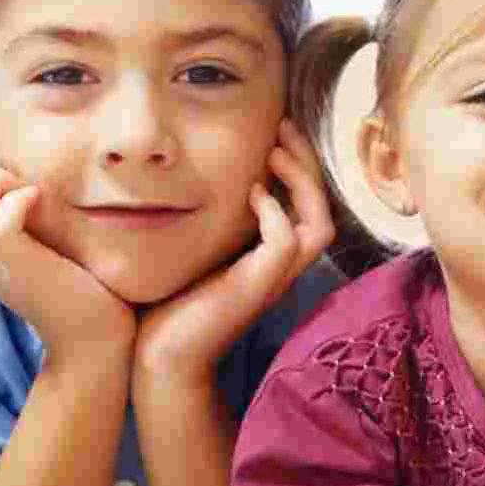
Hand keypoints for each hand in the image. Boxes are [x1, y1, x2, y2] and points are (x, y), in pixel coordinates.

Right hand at [0, 152, 134, 365]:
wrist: (93, 337)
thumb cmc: (77, 283)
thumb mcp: (40, 236)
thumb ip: (21, 207)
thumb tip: (24, 166)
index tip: (10, 171)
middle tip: (17, 179)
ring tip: (27, 192)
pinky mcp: (17, 268)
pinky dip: (20, 202)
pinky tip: (41, 205)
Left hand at [133, 120, 333, 380]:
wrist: (160, 357)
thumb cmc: (171, 305)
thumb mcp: (196, 249)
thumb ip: (211, 219)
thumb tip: (194, 175)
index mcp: (271, 258)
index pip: (309, 206)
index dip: (301, 166)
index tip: (278, 131)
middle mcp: (281, 268)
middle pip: (323, 210)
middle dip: (307, 164)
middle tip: (283, 128)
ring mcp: (273, 280)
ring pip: (318, 225)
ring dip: (301, 184)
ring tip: (274, 154)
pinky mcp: (257, 289)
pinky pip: (286, 242)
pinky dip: (275, 213)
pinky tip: (252, 194)